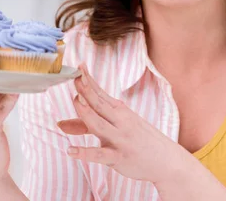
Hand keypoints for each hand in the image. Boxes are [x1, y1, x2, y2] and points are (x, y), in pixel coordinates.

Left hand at [57, 63, 188, 183]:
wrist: (166, 160)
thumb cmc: (137, 140)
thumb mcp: (114, 128)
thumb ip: (85, 125)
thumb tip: (60, 124)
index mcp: (119, 110)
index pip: (100, 92)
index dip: (88, 80)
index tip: (77, 66)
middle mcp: (119, 121)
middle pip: (99, 104)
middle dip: (87, 90)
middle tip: (75, 77)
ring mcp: (119, 139)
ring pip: (99, 125)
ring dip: (87, 113)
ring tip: (76, 101)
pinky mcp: (118, 157)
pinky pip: (99, 155)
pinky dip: (85, 153)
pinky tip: (70, 150)